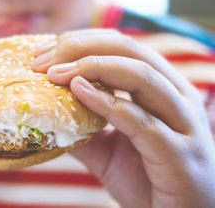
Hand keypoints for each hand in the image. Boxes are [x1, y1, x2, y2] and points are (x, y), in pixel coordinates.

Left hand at [32, 29, 214, 207]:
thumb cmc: (147, 181)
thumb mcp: (106, 150)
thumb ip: (81, 128)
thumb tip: (46, 114)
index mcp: (162, 89)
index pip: (121, 47)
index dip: (81, 43)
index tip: (43, 53)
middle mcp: (177, 97)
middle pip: (130, 50)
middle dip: (81, 48)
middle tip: (41, 60)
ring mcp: (183, 123)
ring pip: (141, 75)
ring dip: (92, 67)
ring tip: (53, 73)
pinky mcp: (180, 154)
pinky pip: (140, 120)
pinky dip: (107, 102)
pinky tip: (78, 91)